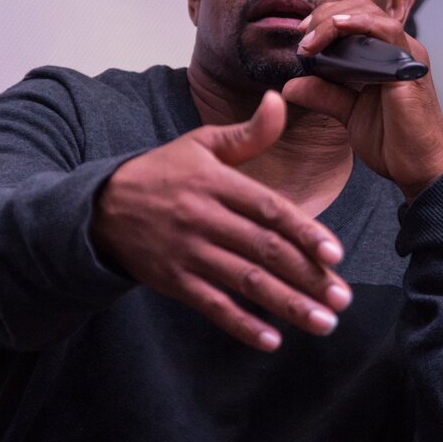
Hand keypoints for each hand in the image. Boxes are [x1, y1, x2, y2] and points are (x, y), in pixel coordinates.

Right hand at [91, 91, 350, 351]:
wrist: (100, 207)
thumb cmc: (162, 173)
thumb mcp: (201, 144)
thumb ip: (248, 132)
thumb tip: (280, 101)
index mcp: (217, 184)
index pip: (269, 209)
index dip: (304, 232)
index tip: (336, 253)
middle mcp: (204, 219)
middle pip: (264, 251)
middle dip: (308, 277)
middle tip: (342, 298)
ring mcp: (187, 252)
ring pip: (245, 282)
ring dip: (287, 305)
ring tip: (323, 323)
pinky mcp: (173, 281)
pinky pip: (211, 306)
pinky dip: (241, 325)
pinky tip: (272, 340)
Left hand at [283, 0, 442, 199]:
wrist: (418, 169)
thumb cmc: (392, 143)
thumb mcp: (348, 113)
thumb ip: (324, 94)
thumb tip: (290, 85)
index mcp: (387, 55)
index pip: (356, 17)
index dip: (326, 19)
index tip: (302, 38)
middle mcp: (399, 49)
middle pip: (360, 6)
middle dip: (325, 14)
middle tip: (302, 37)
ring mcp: (407, 55)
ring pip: (369, 12)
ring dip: (333, 20)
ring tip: (310, 41)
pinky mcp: (409, 65)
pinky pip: (385, 30)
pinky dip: (357, 23)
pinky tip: (335, 29)